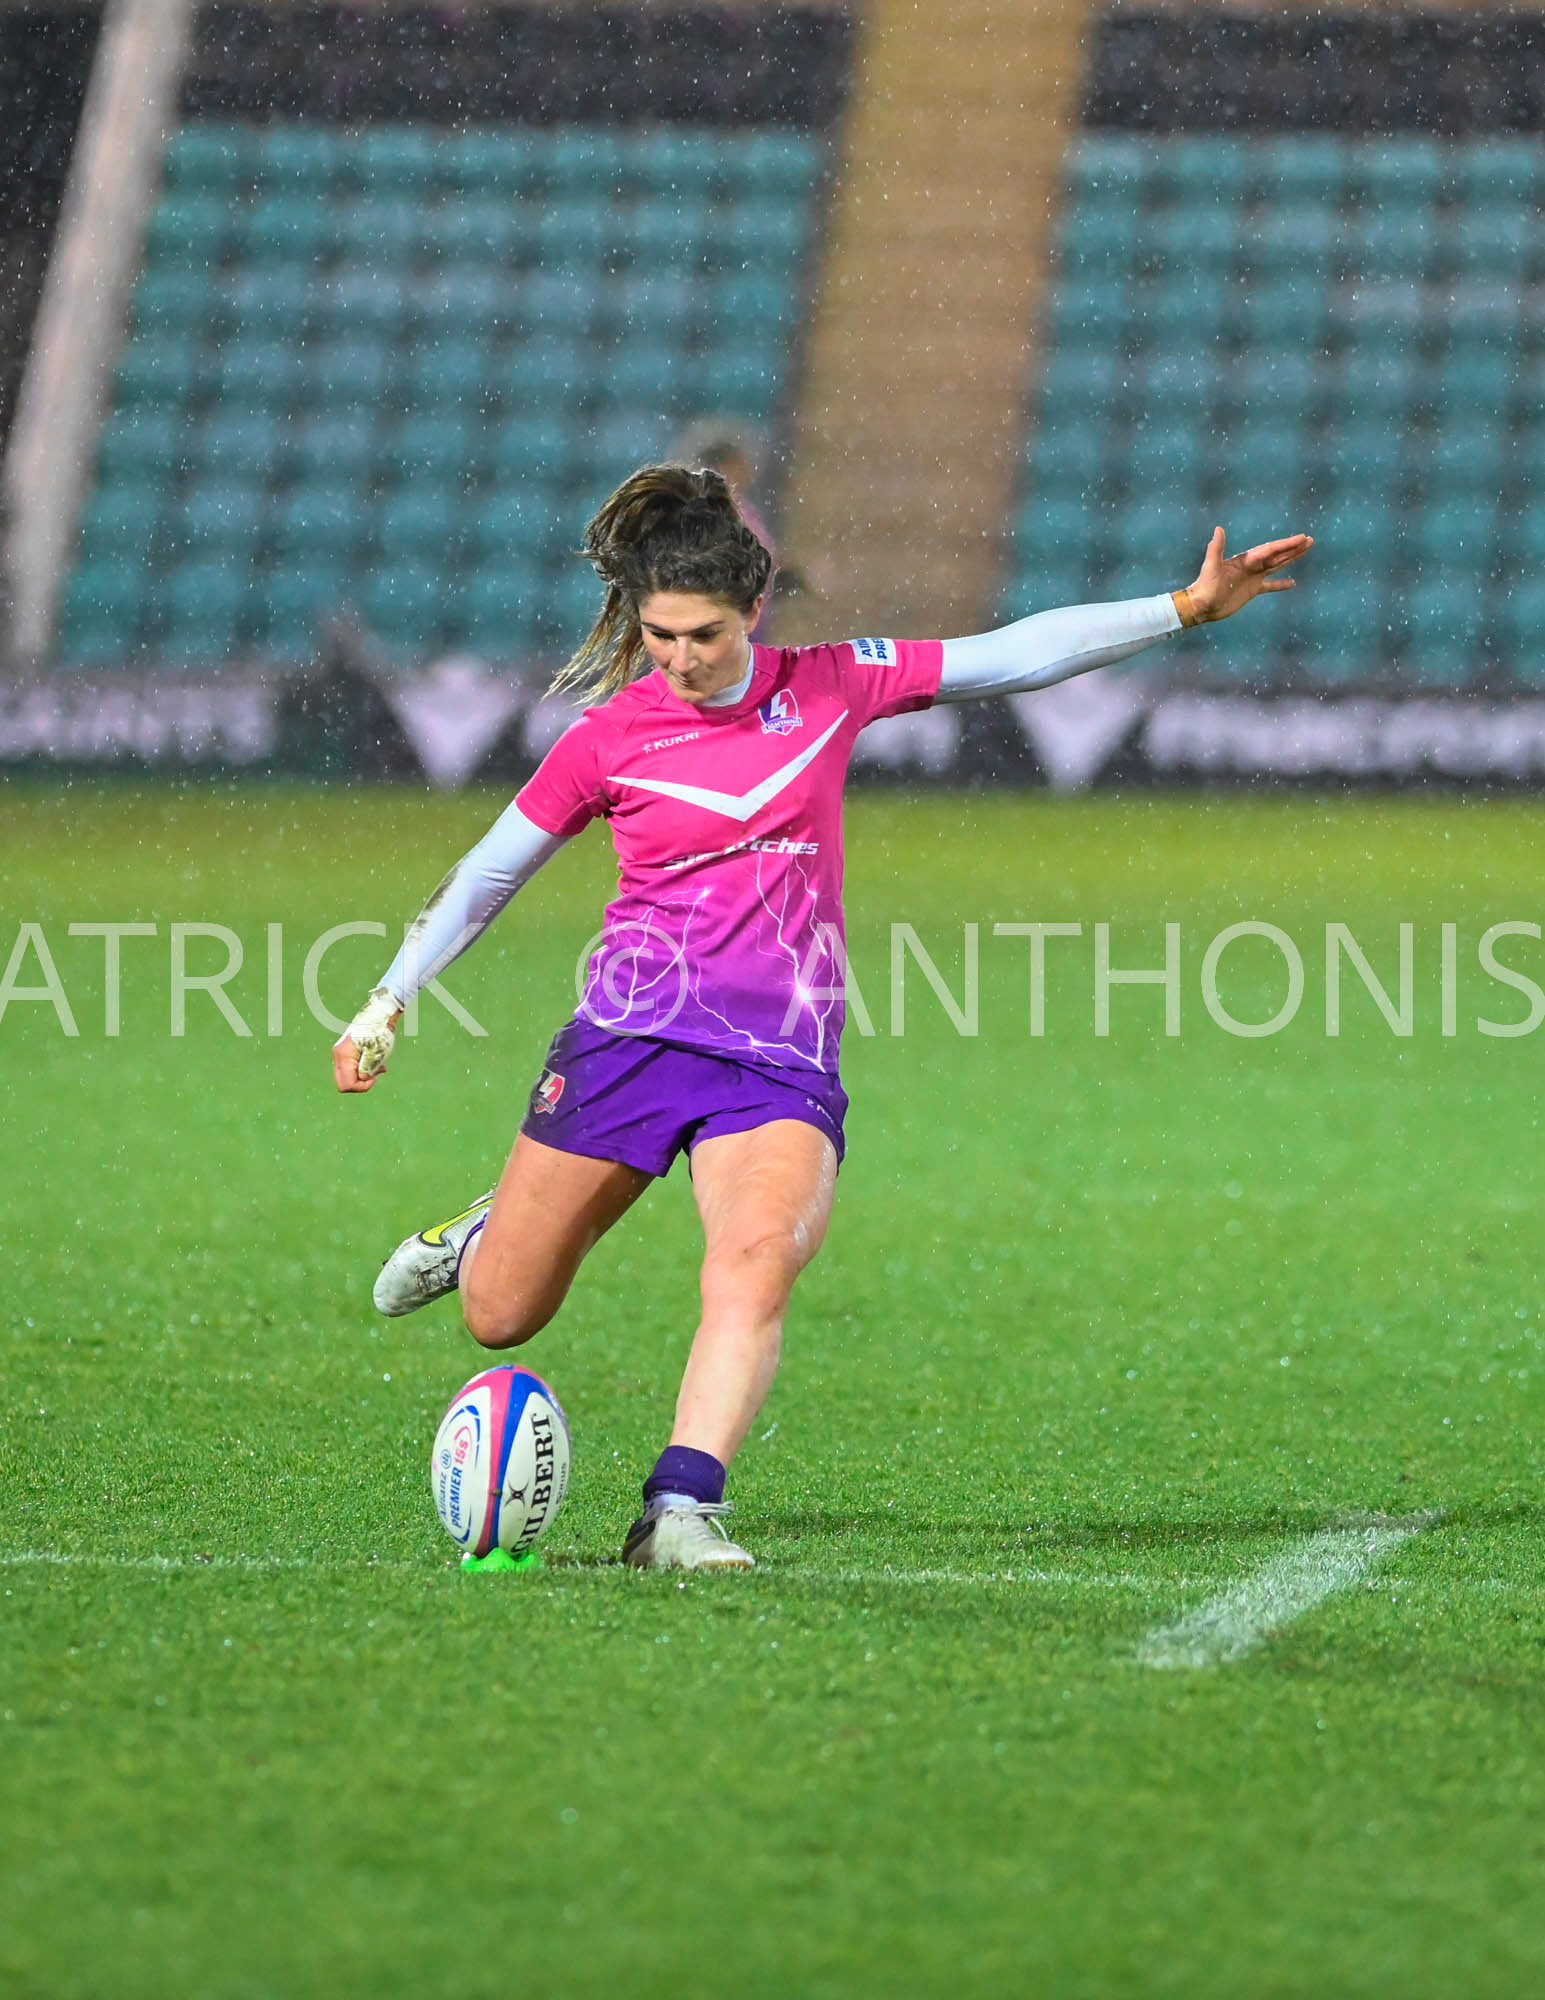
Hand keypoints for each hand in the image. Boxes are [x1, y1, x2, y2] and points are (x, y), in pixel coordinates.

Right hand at [333, 1032, 377, 1092]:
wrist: (378, 1015)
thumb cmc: (379, 1032)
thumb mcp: (376, 1053)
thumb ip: (367, 1069)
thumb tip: (362, 1079)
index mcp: (344, 1056)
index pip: (346, 1084)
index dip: (361, 1087)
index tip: (375, 1078)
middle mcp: (338, 1055)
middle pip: (344, 1083)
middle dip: (360, 1084)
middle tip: (375, 1074)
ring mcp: (340, 1054)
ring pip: (348, 1077)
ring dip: (363, 1077)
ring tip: (379, 1067)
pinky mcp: (345, 1053)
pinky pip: (351, 1069)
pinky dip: (362, 1070)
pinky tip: (375, 1064)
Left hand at [1176, 527, 1312, 624]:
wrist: (1201, 605)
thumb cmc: (1205, 586)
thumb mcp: (1211, 566)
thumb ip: (1216, 548)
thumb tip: (1218, 529)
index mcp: (1246, 559)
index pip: (1270, 549)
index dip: (1286, 544)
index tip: (1301, 538)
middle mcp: (1252, 566)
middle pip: (1277, 554)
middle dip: (1293, 548)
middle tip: (1310, 540)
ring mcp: (1253, 577)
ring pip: (1277, 565)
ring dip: (1291, 558)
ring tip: (1306, 550)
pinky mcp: (1252, 590)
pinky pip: (1270, 585)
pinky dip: (1281, 584)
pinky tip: (1293, 583)